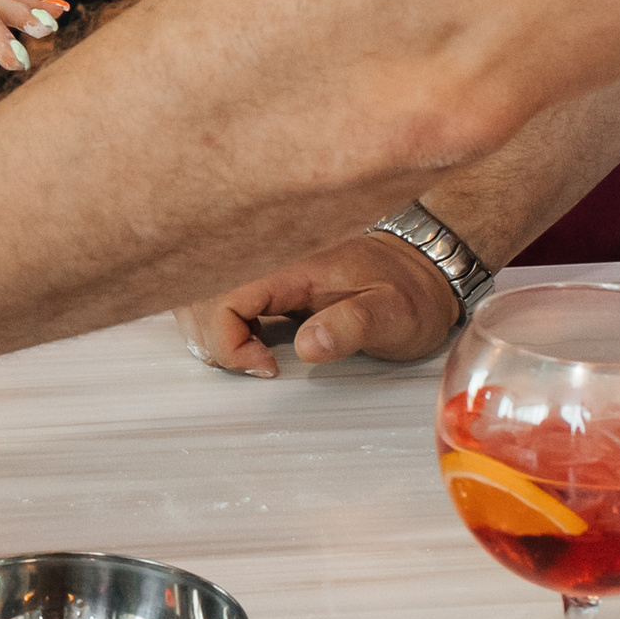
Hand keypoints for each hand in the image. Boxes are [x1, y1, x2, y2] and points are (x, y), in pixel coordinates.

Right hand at [175, 227, 461, 377]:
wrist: (422, 266)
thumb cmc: (408, 294)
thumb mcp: (394, 315)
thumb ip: (351, 326)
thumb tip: (308, 346)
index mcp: (290, 259)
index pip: (221, 297)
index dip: (229, 341)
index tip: (268, 366)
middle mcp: (267, 252)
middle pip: (196, 294)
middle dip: (211, 339)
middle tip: (255, 364)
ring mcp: (260, 258)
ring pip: (197, 292)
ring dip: (209, 329)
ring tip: (252, 353)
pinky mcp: (260, 268)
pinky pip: (214, 290)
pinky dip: (217, 319)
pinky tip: (248, 336)